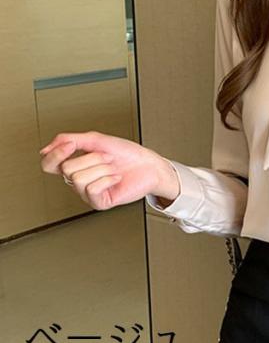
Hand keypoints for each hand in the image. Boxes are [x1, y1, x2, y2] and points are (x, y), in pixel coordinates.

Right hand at [39, 130, 179, 210]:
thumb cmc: (127, 153)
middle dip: (92, 158)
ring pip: (79, 178)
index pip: (48, 165)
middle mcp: (79, 180)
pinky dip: (107, 179)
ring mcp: (88, 193)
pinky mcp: (100, 203)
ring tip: (113, 168)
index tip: (72, 145)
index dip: (56, 154)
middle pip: (67, 169)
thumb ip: (69, 140)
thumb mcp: (95, 139)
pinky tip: (116, 178)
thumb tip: (45, 149)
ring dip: (102, 168)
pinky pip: (92, 189)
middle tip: (108, 158)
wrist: (148, 165)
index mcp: (75, 165)